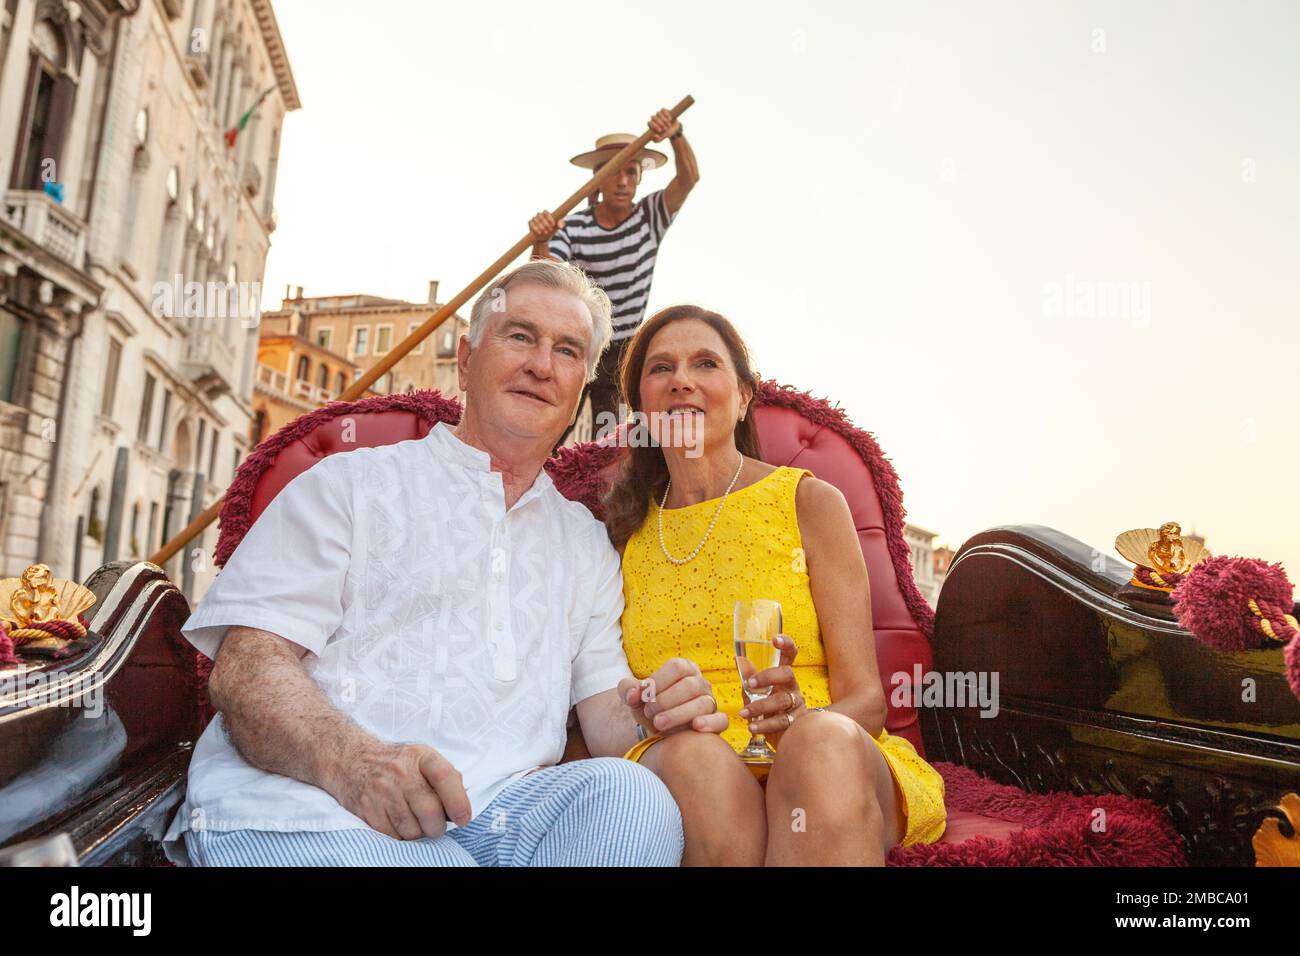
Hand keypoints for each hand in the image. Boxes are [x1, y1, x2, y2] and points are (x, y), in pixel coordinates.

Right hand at [327, 740, 471, 840]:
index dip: (458, 801)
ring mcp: (382, 791)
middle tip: (435, 825)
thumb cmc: (396, 763)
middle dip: (437, 826)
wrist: (351, 760)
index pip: (445, 777)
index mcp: (421, 756)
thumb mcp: (422, 758)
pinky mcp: (367, 809)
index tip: (463, 818)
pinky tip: (398, 822)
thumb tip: (461, 807)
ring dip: (418, 833)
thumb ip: (445, 778)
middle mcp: (401, 772)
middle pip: (430, 811)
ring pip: (412, 830)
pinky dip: (400, 835)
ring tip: (413, 820)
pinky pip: (393, 836)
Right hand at [528, 210, 563, 242]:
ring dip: (541, 226)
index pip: (546, 212)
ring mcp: (534, 218)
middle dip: (545, 223)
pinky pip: (531, 224)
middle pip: (540, 216)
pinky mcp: (530, 223)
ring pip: (536, 220)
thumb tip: (561, 225)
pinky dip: (535, 228)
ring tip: (545, 232)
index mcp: (545, 213)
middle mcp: (539, 215)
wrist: (544, 237)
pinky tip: (539, 232)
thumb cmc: (551, 229)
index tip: (553, 225)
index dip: (549, 218)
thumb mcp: (557, 227)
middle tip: (550, 229)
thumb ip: (561, 224)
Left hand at [618, 657, 726, 736]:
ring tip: (658, 724)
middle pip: (690, 685)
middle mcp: (700, 682)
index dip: (658, 681)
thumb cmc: (649, 707)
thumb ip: (628, 690)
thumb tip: (634, 694)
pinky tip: (695, 727)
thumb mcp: (634, 696)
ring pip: (703, 704)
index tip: (643, 696)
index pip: (676, 667)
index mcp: (684, 668)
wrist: (658, 730)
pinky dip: (710, 723)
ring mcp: (710, 701)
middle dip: (665, 701)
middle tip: (649, 713)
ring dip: (678, 714)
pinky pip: (721, 720)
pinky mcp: (716, 721)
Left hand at [648, 108, 679, 142]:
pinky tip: (669, 119)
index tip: (660, 130)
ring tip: (668, 125)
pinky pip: (663, 110)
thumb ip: (657, 140)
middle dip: (659, 123)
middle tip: (665, 128)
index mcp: (652, 125)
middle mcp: (654, 118)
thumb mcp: (662, 139)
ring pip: (658, 113)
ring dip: (663, 119)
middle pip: (653, 117)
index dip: (654, 126)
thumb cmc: (666, 134)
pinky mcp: (664, 111)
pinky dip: (666, 114)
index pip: (649, 123)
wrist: (675, 130)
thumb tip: (655, 136)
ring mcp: (659, 114)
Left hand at [739, 634, 804, 743]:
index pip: (790, 655)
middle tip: (750, 684)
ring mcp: (798, 705)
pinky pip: (782, 722)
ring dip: (760, 706)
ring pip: (783, 700)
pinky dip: (764, 725)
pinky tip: (752, 727)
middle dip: (767, 676)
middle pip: (787, 673)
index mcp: (784, 677)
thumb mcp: (757, 694)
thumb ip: (750, 679)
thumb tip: (738, 659)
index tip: (775, 639)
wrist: (783, 740)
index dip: (786, 644)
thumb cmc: (768, 711)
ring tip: (743, 713)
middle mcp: (793, 688)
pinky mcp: (798, 723)